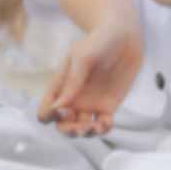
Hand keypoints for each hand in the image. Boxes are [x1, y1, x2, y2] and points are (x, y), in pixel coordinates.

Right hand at [36, 19, 142, 137]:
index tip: (62, 111)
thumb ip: (73, 81)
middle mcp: (73, 99)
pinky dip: (104, 129)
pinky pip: (103, 124)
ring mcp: (91, 103)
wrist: (124, 35)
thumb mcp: (82, 57)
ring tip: (95, 127)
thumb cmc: (98, 41)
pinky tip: (107, 123)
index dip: (49, 117)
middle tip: (80, 126)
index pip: (46, 112)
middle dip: (69, 132)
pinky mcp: (109, 105)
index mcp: (60, 88)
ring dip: (86, 134)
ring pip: (82, 129)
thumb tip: (58, 106)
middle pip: (63, 126)